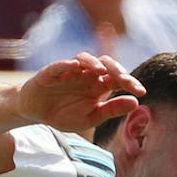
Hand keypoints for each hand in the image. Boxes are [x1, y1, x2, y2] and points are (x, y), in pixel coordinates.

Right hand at [15, 52, 144, 133]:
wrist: (36, 113)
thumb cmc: (64, 114)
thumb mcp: (90, 118)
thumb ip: (111, 110)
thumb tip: (136, 103)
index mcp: (98, 85)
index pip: (118, 79)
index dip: (130, 82)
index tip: (141, 91)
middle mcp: (87, 74)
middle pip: (105, 64)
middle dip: (116, 70)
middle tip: (125, 80)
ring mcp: (69, 71)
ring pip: (85, 59)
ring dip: (93, 63)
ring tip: (101, 71)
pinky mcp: (51, 72)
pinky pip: (60, 65)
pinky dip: (67, 64)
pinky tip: (75, 66)